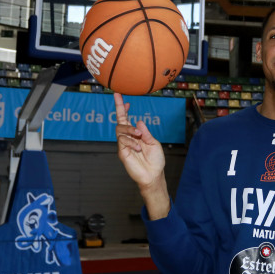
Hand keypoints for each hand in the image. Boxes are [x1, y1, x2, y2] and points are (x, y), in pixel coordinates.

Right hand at [114, 93, 169, 217]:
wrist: (153, 175)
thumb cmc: (155, 160)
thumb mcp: (153, 142)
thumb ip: (145, 132)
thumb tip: (139, 121)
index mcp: (136, 134)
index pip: (125, 119)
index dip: (122, 109)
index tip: (122, 98)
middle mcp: (128, 138)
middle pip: (119, 121)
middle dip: (120, 112)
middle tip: (129, 112)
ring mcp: (124, 145)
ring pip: (119, 130)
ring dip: (130, 130)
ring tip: (139, 137)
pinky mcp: (122, 152)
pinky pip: (122, 141)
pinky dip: (131, 142)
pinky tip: (138, 148)